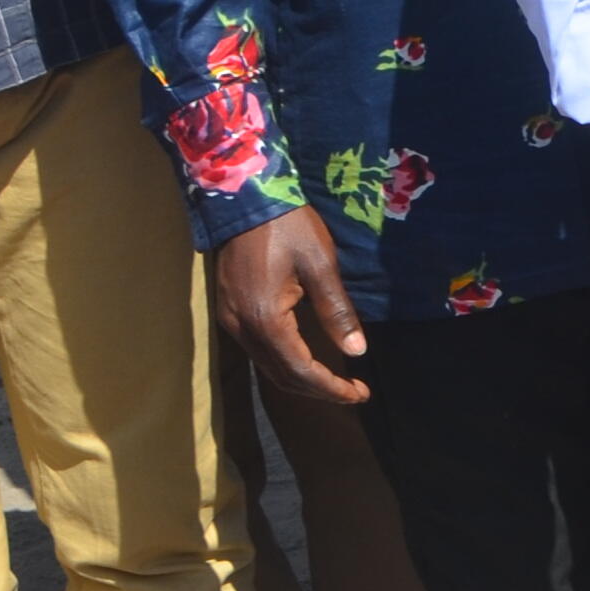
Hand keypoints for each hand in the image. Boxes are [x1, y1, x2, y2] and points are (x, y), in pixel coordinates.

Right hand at [211, 210, 370, 405]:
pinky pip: (258, 350)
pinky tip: (308, 361)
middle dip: (319, 390)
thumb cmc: (287, 226)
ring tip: (337, 384)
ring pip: (267, 366)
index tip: (361, 394)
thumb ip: (337, 310)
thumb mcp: (320, 264)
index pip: (300, 369)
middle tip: (355, 394)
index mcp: (265, 317)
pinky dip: (285, 363)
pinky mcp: (229, 310)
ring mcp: (230, 319)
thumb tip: (357, 351)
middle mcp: (241, 326)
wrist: (245, 196)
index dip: (331, 388)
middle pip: (281, 375)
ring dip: (302, 379)